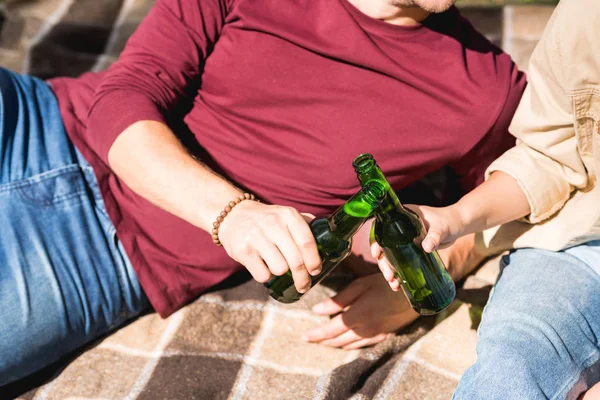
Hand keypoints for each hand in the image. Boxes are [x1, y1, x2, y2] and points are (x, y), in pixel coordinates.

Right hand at [218, 200, 320, 292]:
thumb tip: (330, 241)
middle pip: (296, 260)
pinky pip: (262, 275)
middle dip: (302, 278)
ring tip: (277, 267)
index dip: (314, 261)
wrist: (233, 215)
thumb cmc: (267, 220)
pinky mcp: (243, 250)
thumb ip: (306, 225)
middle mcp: (273, 224)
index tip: (316, 271)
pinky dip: (266, 276)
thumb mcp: (286, 215)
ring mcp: (256, 237)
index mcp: (288, 215)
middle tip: (303, 285)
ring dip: (281, 273)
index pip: (307, 242)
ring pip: (280, 269)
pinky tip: (264, 268)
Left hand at [302, 273, 418, 349]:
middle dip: (322, 340)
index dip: (316, 334)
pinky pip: (361, 345)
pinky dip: (349, 345)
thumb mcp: (360, 286)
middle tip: (309, 339)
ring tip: (323, 341)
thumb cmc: (386, 284)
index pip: (330, 330)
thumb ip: (338, 300)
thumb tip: (316, 310)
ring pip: (348, 345)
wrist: (417, 295)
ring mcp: (374, 335)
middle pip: (337, 340)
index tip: (304, 336)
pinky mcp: (383, 336)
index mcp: (356, 316)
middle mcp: (363, 330)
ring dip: (334, 344)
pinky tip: (344, 343)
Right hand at [371, 204, 468, 291]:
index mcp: (401, 217)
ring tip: (394, 284)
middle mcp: (399, 228)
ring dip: (389, 271)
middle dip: (383, 263)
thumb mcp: (441, 228)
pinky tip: (399, 285)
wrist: (459, 225)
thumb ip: (434, 236)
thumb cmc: (449, 221)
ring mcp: (404, 240)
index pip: (380, 228)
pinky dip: (398, 273)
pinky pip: (400, 262)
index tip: (376, 254)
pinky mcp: (411, 250)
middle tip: (389, 276)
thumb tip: (426, 248)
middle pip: (383, 246)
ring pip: (390, 257)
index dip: (374, 241)